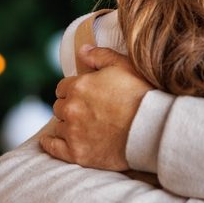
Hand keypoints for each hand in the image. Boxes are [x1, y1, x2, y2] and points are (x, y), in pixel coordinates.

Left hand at [42, 45, 152, 170]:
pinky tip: (50, 141)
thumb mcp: (124, 66)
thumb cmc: (142, 95)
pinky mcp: (77, 153)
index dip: (73, 90)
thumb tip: (82, 49)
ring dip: (67, 125)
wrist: (153, 129)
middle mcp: (71, 108)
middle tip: (87, 111)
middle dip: (70, 107)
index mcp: (79, 86)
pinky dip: (50, 144)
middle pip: (60, 107)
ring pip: (59, 126)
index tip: (84, 95)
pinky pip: (53, 148)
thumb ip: (100, 55)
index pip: (63, 87)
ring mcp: (73, 132)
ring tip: (82, 127)